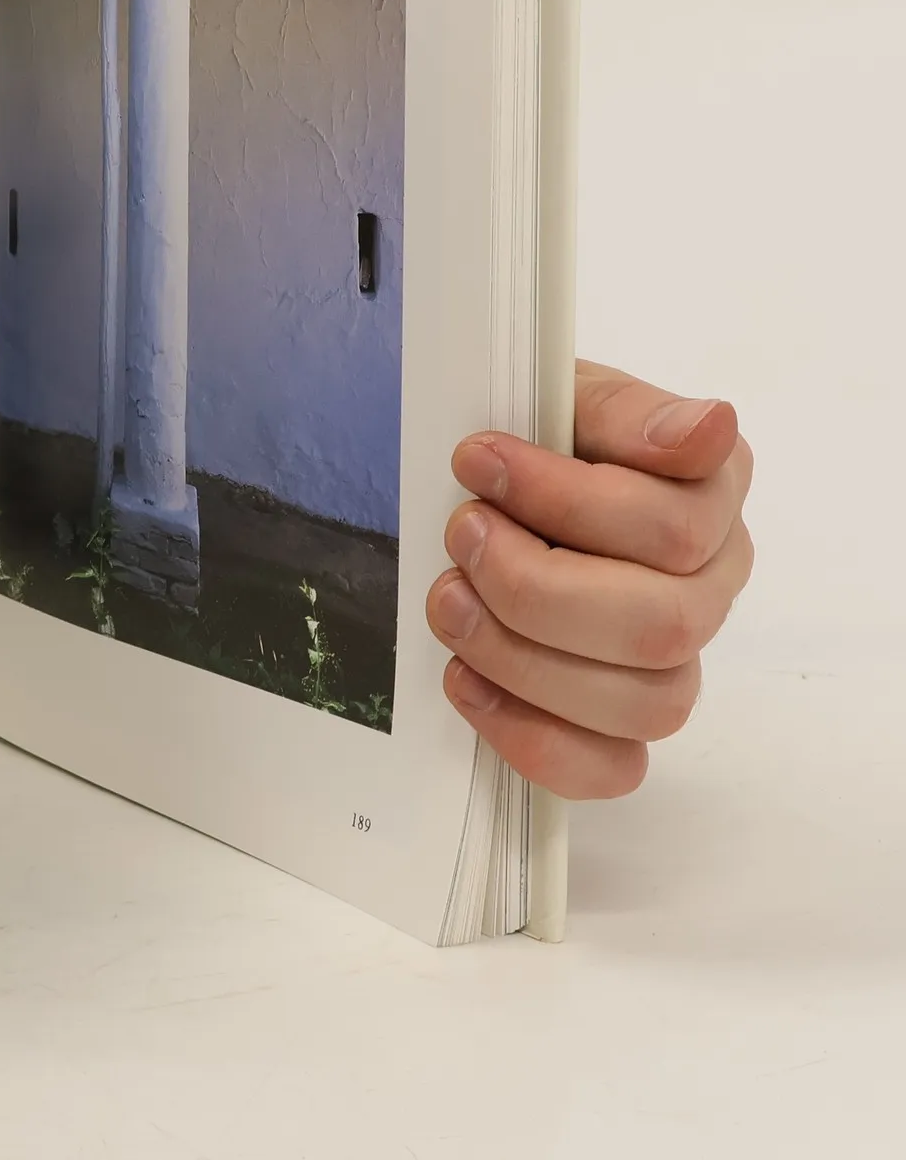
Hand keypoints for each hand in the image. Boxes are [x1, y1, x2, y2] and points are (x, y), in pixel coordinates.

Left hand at [427, 360, 752, 797]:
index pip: (673, 526)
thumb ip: (628, 411)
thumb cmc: (529, 433)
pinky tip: (466, 680)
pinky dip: (531, 736)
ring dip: (520, 657)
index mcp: (709, 494)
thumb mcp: (562, 391)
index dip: (562, 499)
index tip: (475, 460)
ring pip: (641, 703)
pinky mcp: (619, 724)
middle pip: (660, 626)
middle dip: (533, 585)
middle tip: (460, 534)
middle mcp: (708, 584)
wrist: (479, 483)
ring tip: (449, 601)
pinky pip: (611, 768)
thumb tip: (706, 429)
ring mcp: (671, 661)